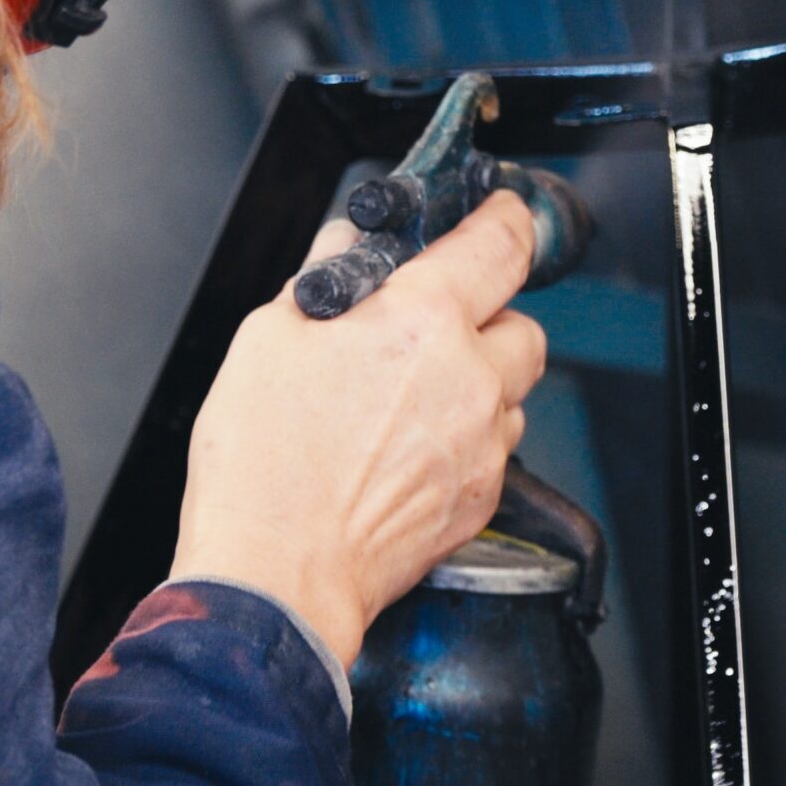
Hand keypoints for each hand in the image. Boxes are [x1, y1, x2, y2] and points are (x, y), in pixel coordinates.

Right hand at [167, 190, 548, 667]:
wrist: (277, 572)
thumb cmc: (264, 463)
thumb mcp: (271, 336)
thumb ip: (326, 278)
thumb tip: (348, 246)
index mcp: (423, 320)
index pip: (502, 243)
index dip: (505, 219)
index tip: (500, 214)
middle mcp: (470, 377)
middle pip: (521, 323)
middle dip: (486, 317)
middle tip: (432, 327)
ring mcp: (483, 442)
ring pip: (512, 391)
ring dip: (480, 383)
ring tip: (412, 399)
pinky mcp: (482, 496)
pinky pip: (495, 448)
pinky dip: (467, 438)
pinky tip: (410, 449)